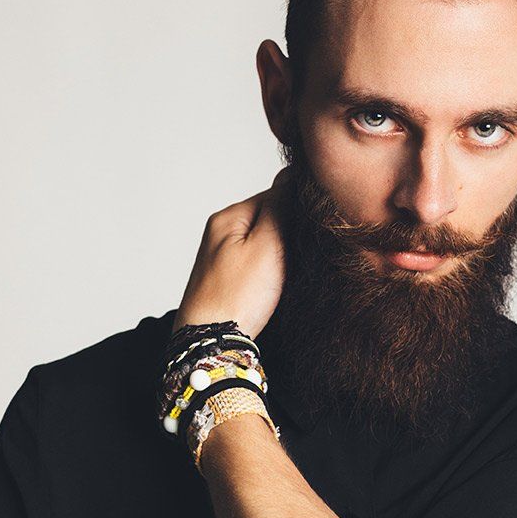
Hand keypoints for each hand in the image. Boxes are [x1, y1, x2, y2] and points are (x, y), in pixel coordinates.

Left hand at [171, 167, 292, 338]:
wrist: (211, 345)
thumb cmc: (239, 295)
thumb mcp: (268, 243)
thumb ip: (281, 206)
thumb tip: (292, 172)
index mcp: (228, 216)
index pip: (276, 195)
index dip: (298, 214)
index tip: (305, 237)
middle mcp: (221, 233)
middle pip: (271, 221)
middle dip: (289, 237)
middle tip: (295, 261)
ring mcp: (223, 259)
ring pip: (267, 247)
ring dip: (282, 258)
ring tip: (285, 278)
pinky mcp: (227, 283)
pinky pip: (258, 267)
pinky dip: (271, 275)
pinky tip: (272, 290)